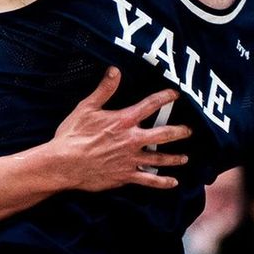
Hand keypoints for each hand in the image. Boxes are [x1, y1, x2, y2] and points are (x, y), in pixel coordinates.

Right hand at [50, 67, 190, 191]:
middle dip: (179, 131)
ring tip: (185, 157)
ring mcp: (130, 159)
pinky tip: (173, 183)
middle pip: (163, 134)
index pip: (150, 105)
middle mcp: (132, 140)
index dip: (165, 97)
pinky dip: (162, 182)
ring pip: (159, 159)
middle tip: (189, 130)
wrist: (64, 164)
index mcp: (123, 121)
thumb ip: (104, 90)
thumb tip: (115, 70)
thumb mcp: (86, 108)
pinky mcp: (125, 176)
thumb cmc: (72, 135)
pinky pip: (149, 180)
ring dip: (174, 158)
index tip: (175, 94)